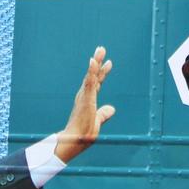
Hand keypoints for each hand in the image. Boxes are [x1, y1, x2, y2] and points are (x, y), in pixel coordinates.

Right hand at [55, 46, 114, 162]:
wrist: (76, 140)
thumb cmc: (83, 133)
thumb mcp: (97, 121)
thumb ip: (103, 114)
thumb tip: (112, 108)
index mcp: (87, 100)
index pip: (96, 83)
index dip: (102, 73)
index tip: (109, 62)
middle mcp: (85, 95)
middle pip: (93, 75)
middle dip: (98, 61)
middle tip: (101, 48)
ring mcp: (85, 96)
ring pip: (91, 75)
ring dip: (95, 62)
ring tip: (100, 50)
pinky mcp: (85, 98)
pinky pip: (89, 82)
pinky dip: (91, 71)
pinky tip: (93, 61)